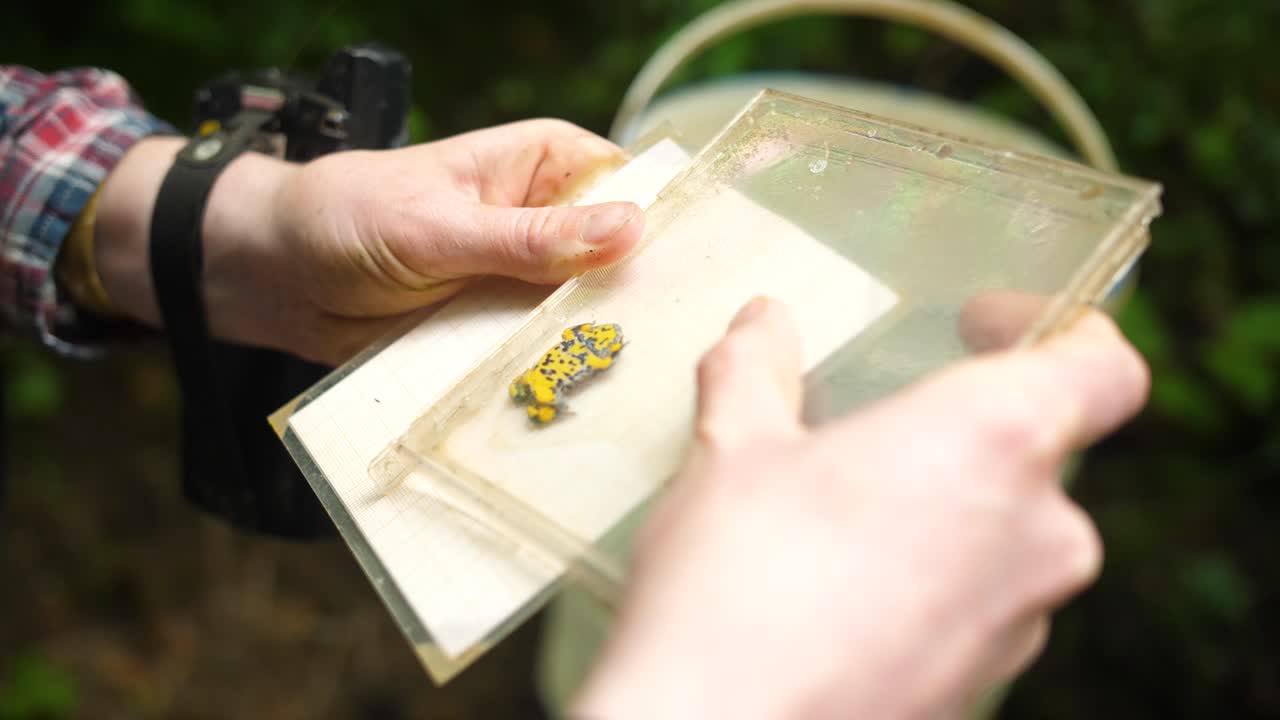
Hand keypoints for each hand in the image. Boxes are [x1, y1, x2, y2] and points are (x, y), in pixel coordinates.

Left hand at [94, 119, 643, 363]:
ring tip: (636, 393)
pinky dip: (552, 378)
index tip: (704, 286)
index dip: (668, 236)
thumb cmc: (348, 218)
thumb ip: (530, 238)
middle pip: (620, 266)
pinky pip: (541, 355)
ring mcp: (527, 281)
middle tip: (676, 356)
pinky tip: (579, 409)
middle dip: (640, 307)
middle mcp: (549, 221)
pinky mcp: (500, 330)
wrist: (274, 275)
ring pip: (585, 317)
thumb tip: (630, 231)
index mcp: (547, 165)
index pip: (634, 193)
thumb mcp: (441, 227)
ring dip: (597, 351)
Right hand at [571, 297, 1149, 718]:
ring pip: (1003, 536)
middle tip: (869, 435)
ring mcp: (1021, 620)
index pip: (1106, 369)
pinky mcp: (986, 683)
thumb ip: (757, 371)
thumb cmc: (737, 579)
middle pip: (1037, 455)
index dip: (1059, 332)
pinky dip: (929, 582)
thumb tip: (761, 325)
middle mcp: (1038, 530)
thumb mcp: (734, 450)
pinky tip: (837, 592)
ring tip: (838, 519)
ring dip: (941, 512)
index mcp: (996, 439)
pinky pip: (978, 605)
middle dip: (957, 436)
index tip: (981, 326)